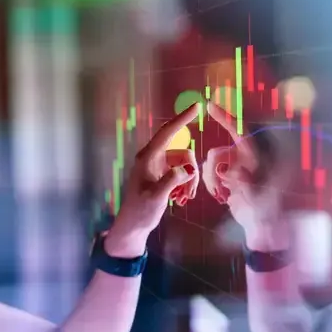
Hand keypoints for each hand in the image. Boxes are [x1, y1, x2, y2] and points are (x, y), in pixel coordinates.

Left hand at [108, 104, 200, 253]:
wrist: (133, 226)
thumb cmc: (140, 211)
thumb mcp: (156, 197)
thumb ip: (171, 181)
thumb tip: (186, 170)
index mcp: (148, 158)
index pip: (167, 132)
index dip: (182, 118)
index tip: (197, 106)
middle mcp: (153, 158)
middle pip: (183, 154)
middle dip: (191, 172)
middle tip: (189, 194)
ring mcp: (158, 167)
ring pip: (185, 165)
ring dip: (189, 182)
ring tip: (183, 200)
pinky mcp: (163, 175)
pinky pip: (182, 173)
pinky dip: (185, 185)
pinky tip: (180, 200)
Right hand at [201, 102, 290, 247]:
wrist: (260, 225)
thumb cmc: (264, 211)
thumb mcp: (258, 198)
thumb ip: (246, 184)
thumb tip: (232, 172)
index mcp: (256, 157)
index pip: (240, 132)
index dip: (225, 118)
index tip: (209, 106)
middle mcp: (245, 158)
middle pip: (217, 154)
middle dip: (213, 173)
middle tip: (220, 194)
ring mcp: (235, 166)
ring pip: (211, 164)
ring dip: (212, 181)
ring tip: (222, 198)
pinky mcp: (227, 176)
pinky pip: (210, 173)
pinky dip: (211, 185)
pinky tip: (222, 197)